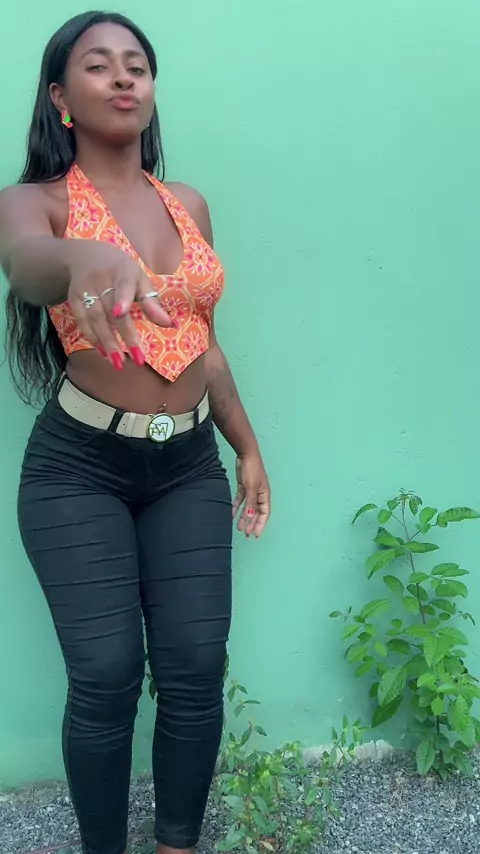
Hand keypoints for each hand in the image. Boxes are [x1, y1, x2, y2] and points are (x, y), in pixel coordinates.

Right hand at [67, 242, 174, 368]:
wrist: (85, 256)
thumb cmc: (121, 271)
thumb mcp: (139, 279)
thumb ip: (152, 302)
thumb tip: (172, 325)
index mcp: (122, 270)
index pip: (123, 284)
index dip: (122, 298)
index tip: (122, 312)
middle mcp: (101, 278)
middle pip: (111, 309)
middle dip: (124, 334)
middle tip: (138, 358)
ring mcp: (84, 289)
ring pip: (94, 318)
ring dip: (107, 341)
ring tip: (119, 363)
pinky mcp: (73, 298)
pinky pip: (82, 321)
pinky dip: (92, 338)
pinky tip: (103, 353)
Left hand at [233, 452, 270, 537]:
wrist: (246, 455)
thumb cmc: (252, 469)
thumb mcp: (251, 487)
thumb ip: (250, 503)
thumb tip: (249, 516)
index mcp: (265, 495)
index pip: (264, 513)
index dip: (261, 525)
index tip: (256, 535)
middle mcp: (259, 494)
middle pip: (256, 513)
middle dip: (252, 524)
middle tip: (246, 534)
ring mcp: (251, 491)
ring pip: (248, 508)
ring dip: (244, 518)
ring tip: (239, 528)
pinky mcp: (244, 487)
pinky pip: (240, 500)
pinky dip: (236, 508)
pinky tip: (231, 514)